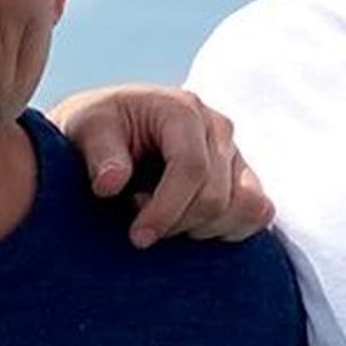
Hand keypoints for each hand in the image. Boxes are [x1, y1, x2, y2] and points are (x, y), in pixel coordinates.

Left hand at [50, 83, 273, 247]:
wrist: (110, 129)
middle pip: (215, 196)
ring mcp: (235, 151)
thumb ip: (100, 154)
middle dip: (176, 223)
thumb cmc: (97, 128)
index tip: (137, 237)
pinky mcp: (242, 175)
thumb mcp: (86, 130)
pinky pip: (259, 211)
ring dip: (202, 229)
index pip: (192, 167)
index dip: (167, 210)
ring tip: (165, 220)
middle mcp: (217, 126)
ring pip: (244, 206)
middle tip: (138, 224)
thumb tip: (110, 184)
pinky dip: (230, 228)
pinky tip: (191, 227)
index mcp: (182, 109)